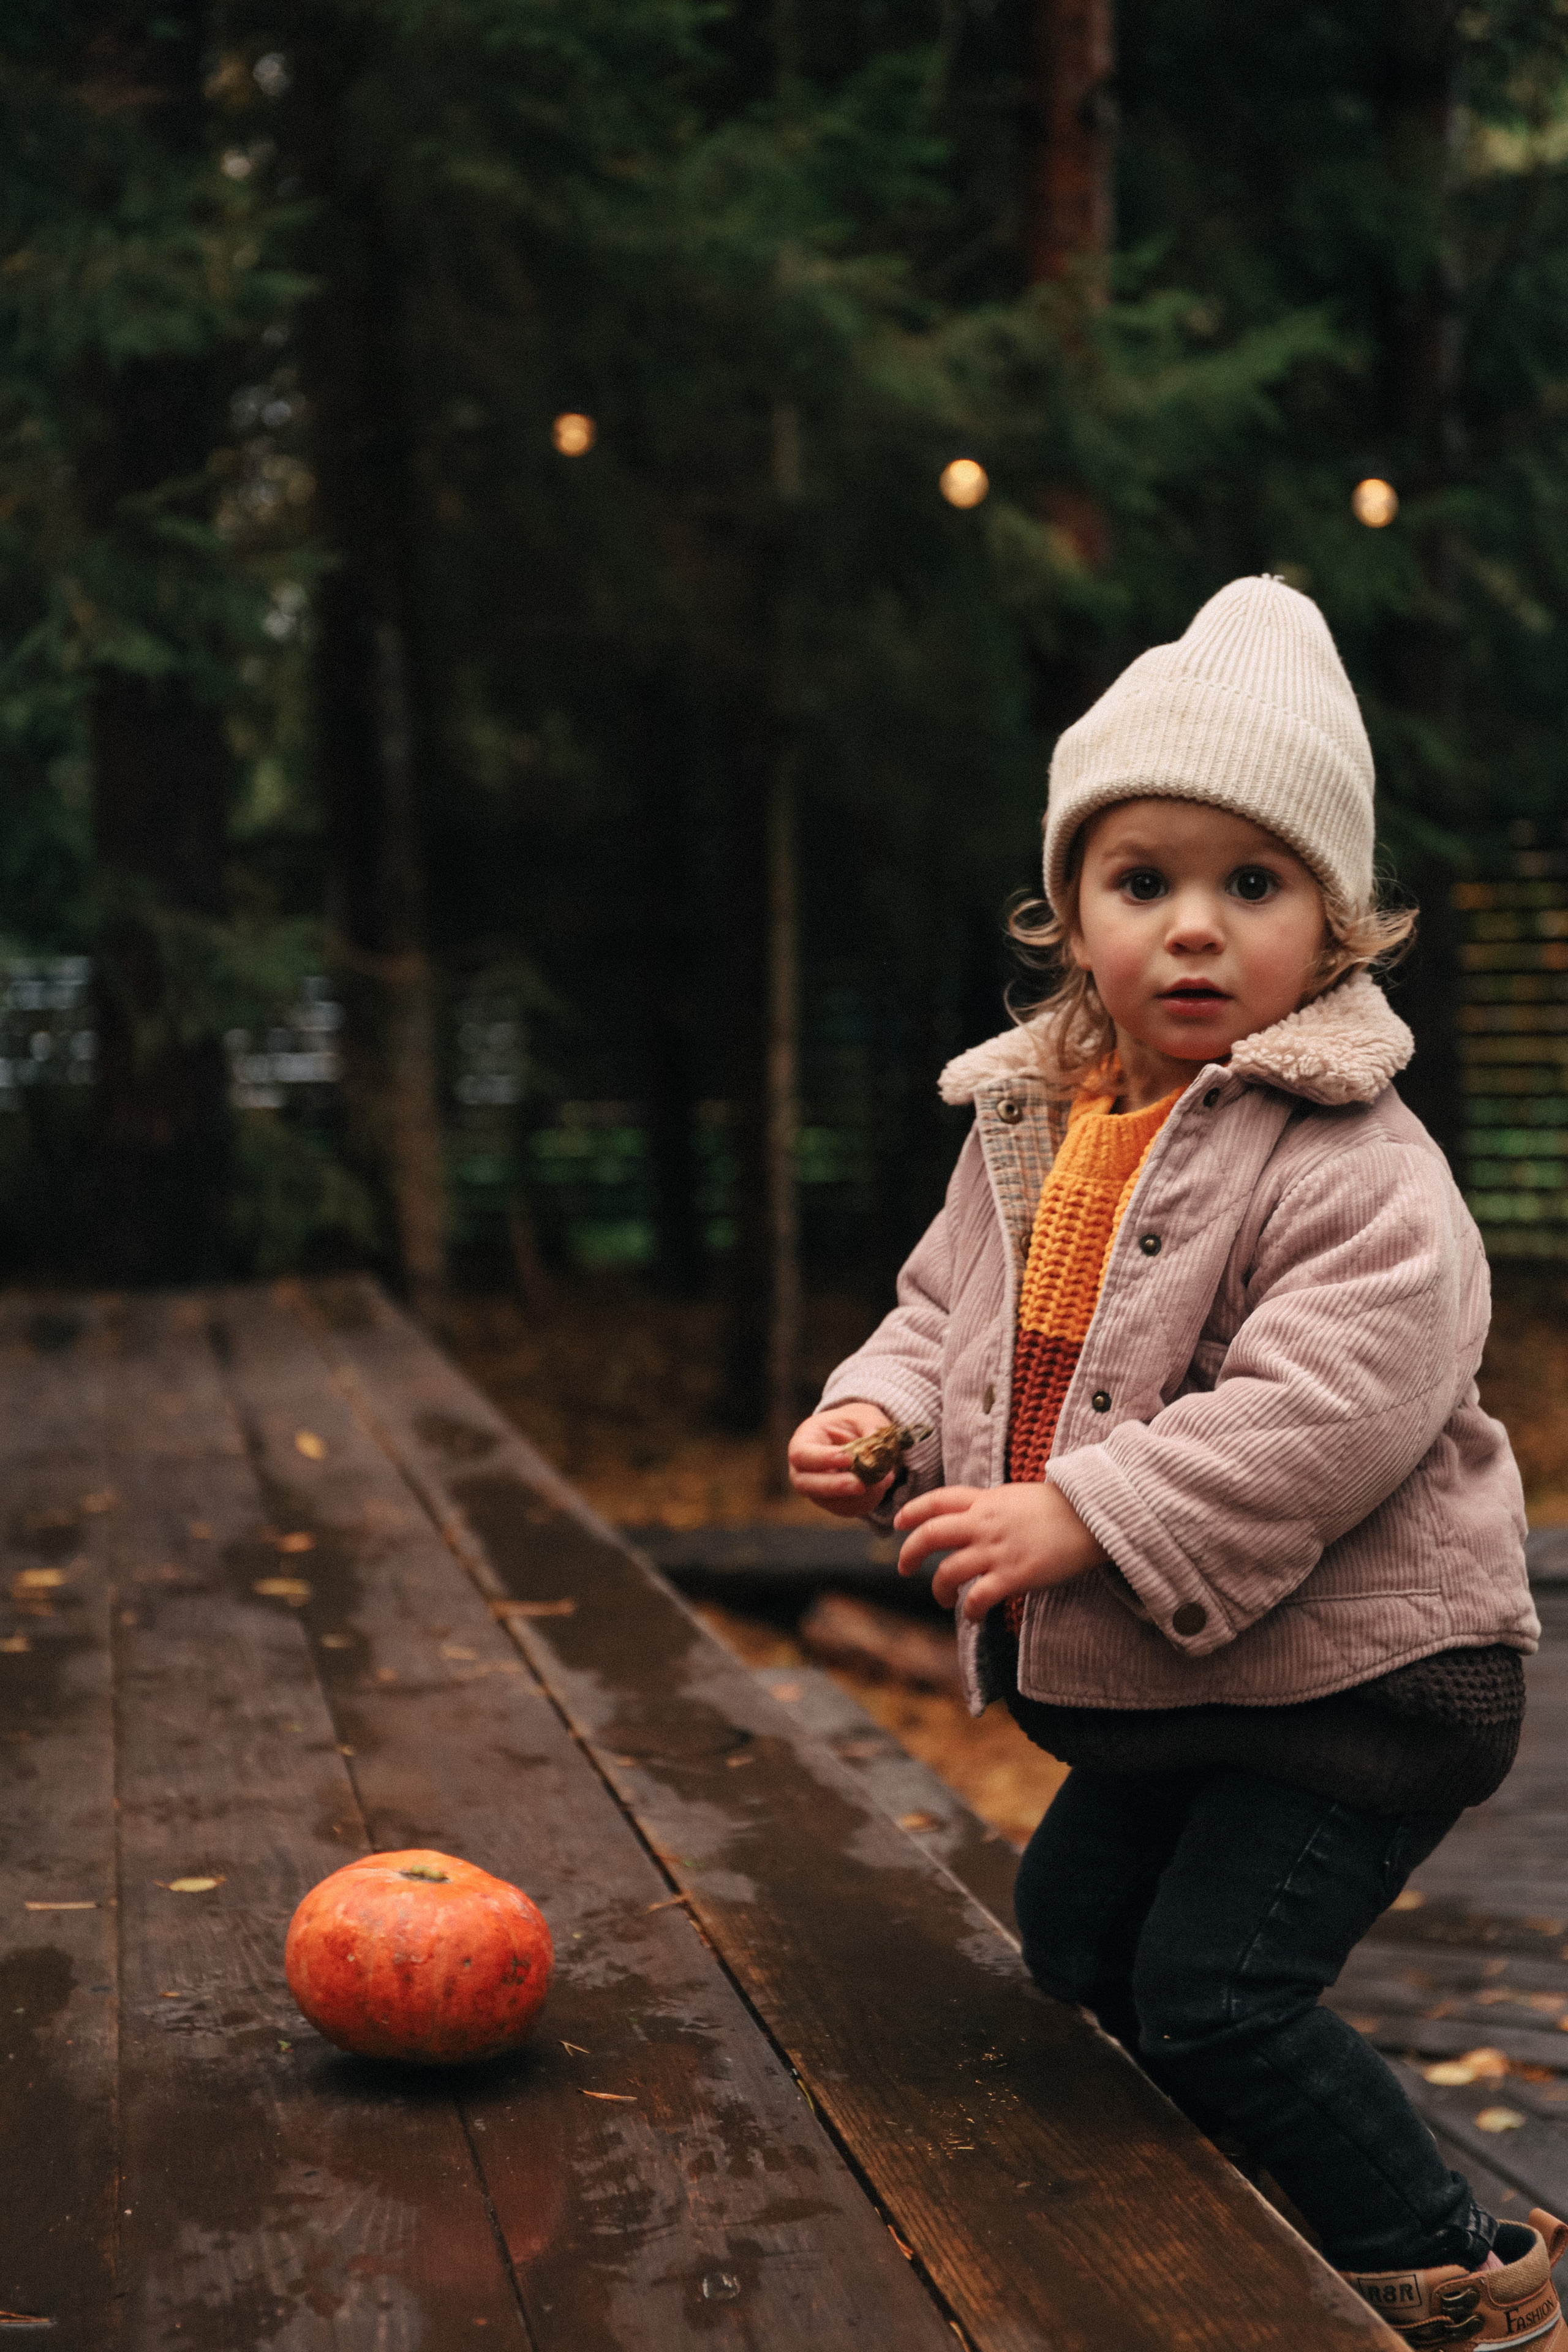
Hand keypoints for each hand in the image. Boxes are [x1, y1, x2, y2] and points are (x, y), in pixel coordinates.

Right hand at [787, 1401, 902, 1517]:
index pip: (802, 1454)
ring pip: (828, 1502)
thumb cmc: (853, 1423)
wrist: (855, 1438)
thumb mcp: (863, 1415)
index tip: (848, 1458)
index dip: (823, 1459)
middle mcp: (802, 1469)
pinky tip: (880, 1487)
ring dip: (856, 1497)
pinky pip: (845, 1509)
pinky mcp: (831, 1502)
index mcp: (803, 1440)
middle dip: (835, 1486)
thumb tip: (877, 1442)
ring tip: (882, 1481)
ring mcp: (815, 1489)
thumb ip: (871, 1426)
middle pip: (806, 1485)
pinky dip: (864, 1502)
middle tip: (860, 1485)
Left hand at [894, 1480, 1103, 1622]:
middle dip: (910, 1553)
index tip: (899, 1524)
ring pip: (948, 1572)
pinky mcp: (1013, 1575)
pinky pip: (978, 1598)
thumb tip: (972, 1519)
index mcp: (985, 1501)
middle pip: (931, 1535)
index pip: (937, 1501)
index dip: (912, 1511)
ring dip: (939, 1589)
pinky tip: (972, 1615)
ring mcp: (997, 1550)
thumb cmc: (1059, 1508)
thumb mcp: (1015, 1497)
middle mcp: (984, 1523)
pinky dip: (969, 1611)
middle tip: (904, 1568)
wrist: (1092, 1516)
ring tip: (945, 1598)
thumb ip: (990, 1507)